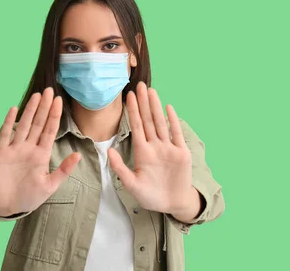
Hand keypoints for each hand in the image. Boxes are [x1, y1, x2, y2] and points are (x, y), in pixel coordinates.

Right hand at [0, 87, 81, 215]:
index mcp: (41, 154)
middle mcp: (28, 147)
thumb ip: (63, 170)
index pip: (49, 130)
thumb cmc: (29, 196)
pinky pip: (5, 135)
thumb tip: (78, 155)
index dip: (54, 115)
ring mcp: (14, 149)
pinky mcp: (1, 153)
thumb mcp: (50, 185)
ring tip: (37, 96)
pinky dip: (9, 122)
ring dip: (30, 111)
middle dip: (44, 107)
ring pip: (23, 125)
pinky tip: (14, 110)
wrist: (8, 207)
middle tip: (49, 90)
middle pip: (38, 123)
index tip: (59, 101)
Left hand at [107, 82, 193, 214]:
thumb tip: (108, 151)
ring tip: (152, 91)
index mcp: (142, 152)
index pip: (136, 127)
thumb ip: (120, 168)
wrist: (172, 204)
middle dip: (144, 103)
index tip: (128, 96)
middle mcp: (154, 146)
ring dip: (156, 107)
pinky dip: (172, 121)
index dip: (133, 111)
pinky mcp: (181, 153)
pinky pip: (176, 134)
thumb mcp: (132, 185)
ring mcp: (168, 148)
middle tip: (140, 85)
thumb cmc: (150, 195)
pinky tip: (168, 107)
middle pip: (148, 120)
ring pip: (161, 123)